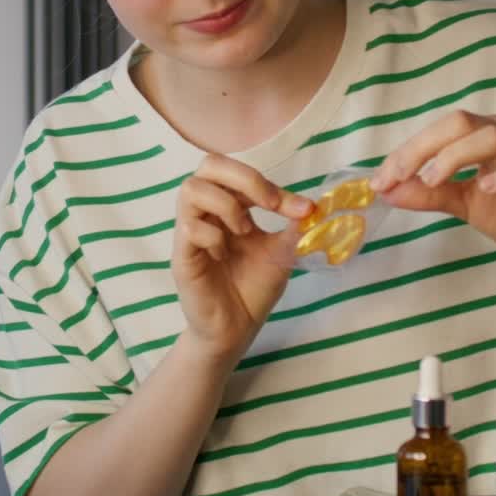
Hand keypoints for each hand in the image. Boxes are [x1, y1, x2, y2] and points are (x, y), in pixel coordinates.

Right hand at [172, 154, 312, 364]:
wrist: (236, 330)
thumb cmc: (252, 289)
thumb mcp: (280, 252)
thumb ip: (292, 226)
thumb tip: (313, 204)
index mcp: (228, 207)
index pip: (240, 174)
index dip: (269, 184)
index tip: (300, 208)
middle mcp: (206, 213)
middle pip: (208, 165)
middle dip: (244, 177)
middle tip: (268, 204)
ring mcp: (189, 233)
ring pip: (191, 189)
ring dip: (225, 205)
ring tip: (244, 231)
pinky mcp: (181, 257)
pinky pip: (189, 228)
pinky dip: (213, 236)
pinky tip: (223, 255)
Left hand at [371, 110, 495, 283]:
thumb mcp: (462, 203)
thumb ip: (428, 194)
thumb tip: (386, 189)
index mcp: (485, 134)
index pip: (441, 128)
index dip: (408, 149)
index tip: (380, 177)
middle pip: (462, 123)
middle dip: (422, 147)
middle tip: (395, 175)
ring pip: (494, 137)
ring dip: (456, 155)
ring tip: (432, 180)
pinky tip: (483, 188)